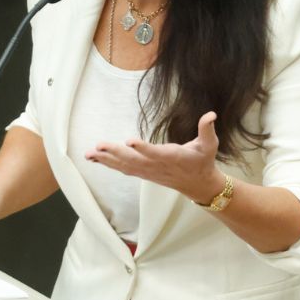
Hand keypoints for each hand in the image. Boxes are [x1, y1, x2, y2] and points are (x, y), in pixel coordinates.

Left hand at [85, 111, 225, 202]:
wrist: (198, 184)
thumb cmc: (203, 161)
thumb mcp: (209, 145)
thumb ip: (207, 130)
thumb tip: (211, 114)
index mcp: (171, 157)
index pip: (155, 153)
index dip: (142, 148)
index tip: (129, 141)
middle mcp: (156, 165)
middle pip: (132, 160)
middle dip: (114, 153)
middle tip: (97, 146)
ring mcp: (148, 171)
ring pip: (124, 166)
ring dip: (106, 160)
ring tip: (89, 154)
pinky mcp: (143, 173)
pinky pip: (123, 169)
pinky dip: (108, 164)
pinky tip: (95, 159)